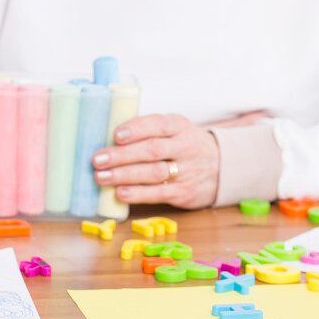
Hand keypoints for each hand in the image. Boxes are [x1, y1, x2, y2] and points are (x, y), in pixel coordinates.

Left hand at [89, 112, 260, 209]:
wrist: (220, 168)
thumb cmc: (183, 145)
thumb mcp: (174, 130)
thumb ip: (148, 131)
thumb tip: (106, 136)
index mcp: (179, 126)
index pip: (159, 124)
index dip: (137, 129)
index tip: (116, 134)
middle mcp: (185, 147)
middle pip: (152, 150)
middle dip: (122, 155)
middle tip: (97, 159)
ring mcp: (186, 171)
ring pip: (154, 172)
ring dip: (125, 175)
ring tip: (101, 176)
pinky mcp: (183, 192)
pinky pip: (158, 193)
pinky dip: (137, 194)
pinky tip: (120, 192)